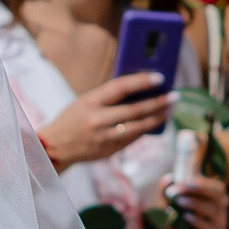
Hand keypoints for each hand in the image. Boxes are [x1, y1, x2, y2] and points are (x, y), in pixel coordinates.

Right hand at [40, 72, 176, 167]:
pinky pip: (132, 139)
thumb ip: (108, 97)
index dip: (142, 81)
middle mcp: (97, 120)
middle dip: (158, 103)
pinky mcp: (108, 151)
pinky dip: (145, 130)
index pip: (121, 87)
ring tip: (169, 110)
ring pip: (138, 128)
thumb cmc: (73, 119)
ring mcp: (104, 138)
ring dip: (156, 118)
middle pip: (135, 110)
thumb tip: (139, 89)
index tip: (160, 77)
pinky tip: (154, 122)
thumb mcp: (85, 101)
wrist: (54, 147)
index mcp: (91, 102)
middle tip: (174, 96)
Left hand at [159, 171, 228, 228]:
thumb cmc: (180, 218)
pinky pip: (211, 228)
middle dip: (199, 189)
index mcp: (215, 196)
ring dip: (196, 203)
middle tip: (179, 190)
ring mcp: (222, 223)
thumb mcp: (172, 203)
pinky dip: (199, 222)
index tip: (186, 180)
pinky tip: (187, 217)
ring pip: (215, 210)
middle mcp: (222, 208)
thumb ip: (168, 191)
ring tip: (180, 202)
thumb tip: (168, 178)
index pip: (217, 186)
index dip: (203, 182)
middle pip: (219, 194)